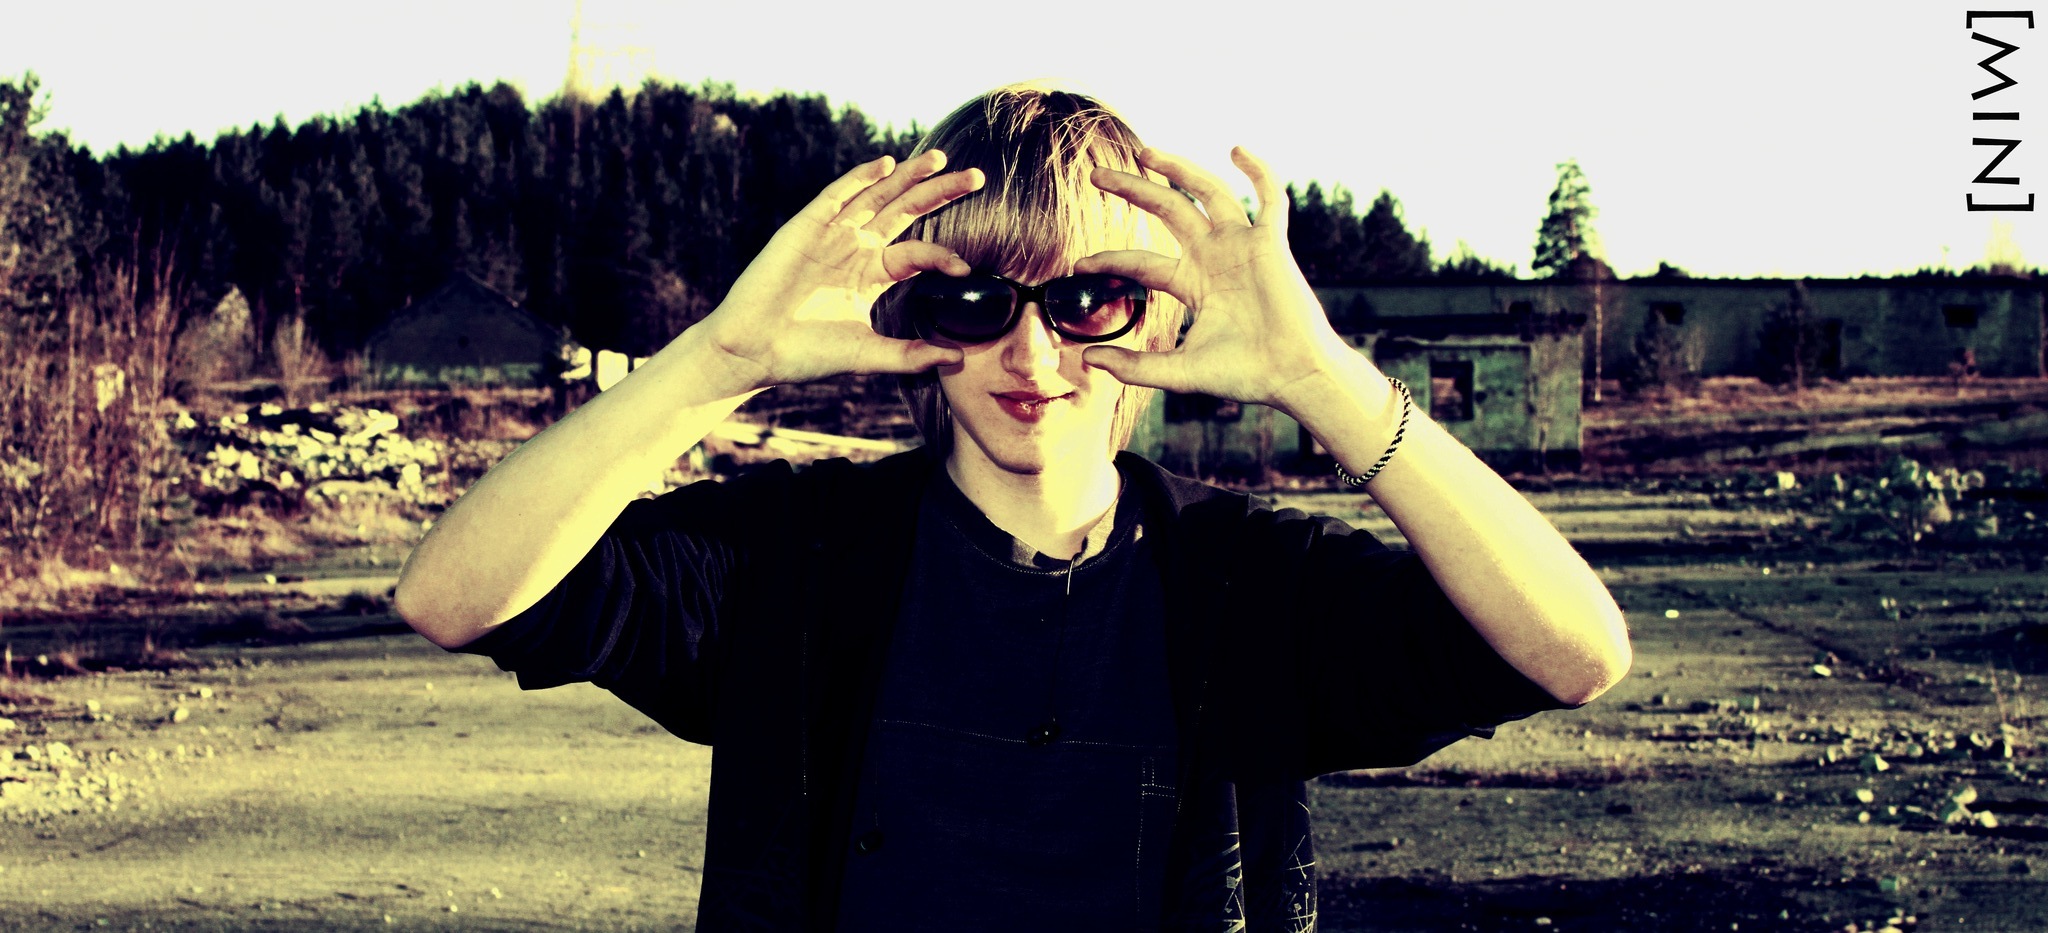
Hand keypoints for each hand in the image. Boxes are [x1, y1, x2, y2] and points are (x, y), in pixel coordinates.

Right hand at [692, 150, 983, 392]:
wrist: (752, 350)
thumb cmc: (804, 355)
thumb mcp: (867, 355)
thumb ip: (911, 356)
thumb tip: (959, 360)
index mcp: (871, 274)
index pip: (917, 253)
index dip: (943, 255)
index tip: (966, 268)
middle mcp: (854, 248)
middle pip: (905, 211)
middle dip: (939, 192)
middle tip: (976, 177)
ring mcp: (829, 235)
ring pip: (876, 196)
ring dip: (906, 176)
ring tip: (939, 159)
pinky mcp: (804, 228)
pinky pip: (835, 196)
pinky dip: (859, 179)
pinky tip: (885, 164)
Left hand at [1076, 148, 1372, 414]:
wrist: (1291, 375)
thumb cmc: (1244, 375)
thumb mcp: (1179, 372)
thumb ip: (1135, 367)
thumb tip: (1088, 359)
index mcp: (1192, 283)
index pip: (1142, 262)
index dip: (1109, 260)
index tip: (1078, 264)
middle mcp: (1214, 256)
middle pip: (1167, 210)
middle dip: (1133, 190)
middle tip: (1096, 174)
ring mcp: (1242, 245)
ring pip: (1206, 193)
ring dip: (1178, 169)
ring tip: (1144, 153)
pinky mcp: (1271, 242)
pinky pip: (1269, 197)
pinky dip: (1258, 171)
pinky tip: (1238, 149)